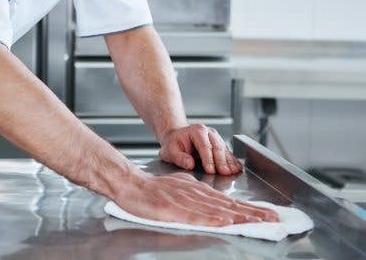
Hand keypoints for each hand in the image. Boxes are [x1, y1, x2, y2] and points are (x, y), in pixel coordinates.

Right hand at [113, 170, 278, 226]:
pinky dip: (211, 219)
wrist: (132, 184)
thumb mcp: (182, 187)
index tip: (268, 214)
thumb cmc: (154, 189)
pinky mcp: (172, 210)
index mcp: (200, 191)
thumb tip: (217, 206)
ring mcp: (185, 202)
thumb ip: (199, 195)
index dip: (250, 208)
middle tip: (273, 219)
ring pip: (216, 211)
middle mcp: (197, 195)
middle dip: (252, 213)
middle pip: (228, 206)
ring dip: (239, 217)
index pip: (229, 201)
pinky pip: (194, 216)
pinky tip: (224, 222)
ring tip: (257, 221)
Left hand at [159, 124, 241, 174]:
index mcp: (197, 131)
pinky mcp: (220, 144)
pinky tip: (236, 167)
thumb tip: (190, 164)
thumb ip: (179, 157)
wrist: (177, 137)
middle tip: (225, 172)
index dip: (208, 159)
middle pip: (217, 147)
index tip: (210, 170)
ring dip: (229, 161)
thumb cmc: (174, 143)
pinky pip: (227, 153)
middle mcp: (209, 132)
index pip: (204, 146)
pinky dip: (232, 161)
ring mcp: (215, 138)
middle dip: (221, 161)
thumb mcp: (170, 150)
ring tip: (233, 171)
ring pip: (224, 150)